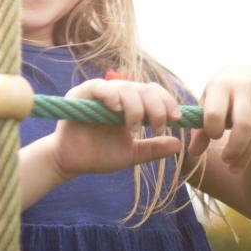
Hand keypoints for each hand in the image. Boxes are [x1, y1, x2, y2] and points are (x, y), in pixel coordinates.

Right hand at [51, 78, 182, 179]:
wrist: (72, 163)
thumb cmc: (99, 155)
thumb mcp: (132, 153)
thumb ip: (153, 148)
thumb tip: (178, 144)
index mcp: (129, 104)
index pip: (152, 91)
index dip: (167, 101)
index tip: (176, 119)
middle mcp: (115, 94)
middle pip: (142, 88)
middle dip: (155, 106)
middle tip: (157, 126)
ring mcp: (98, 93)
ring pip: (124, 87)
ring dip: (135, 106)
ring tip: (134, 127)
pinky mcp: (80, 95)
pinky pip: (98, 87)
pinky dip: (110, 95)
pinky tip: (116, 109)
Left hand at [188, 65, 250, 173]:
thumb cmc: (222, 93)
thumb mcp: (208, 102)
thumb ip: (200, 127)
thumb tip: (193, 152)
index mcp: (220, 85)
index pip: (216, 111)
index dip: (212, 129)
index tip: (212, 137)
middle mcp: (244, 88)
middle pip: (243, 124)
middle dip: (235, 147)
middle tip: (225, 160)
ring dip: (246, 154)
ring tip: (234, 167)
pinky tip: (247, 157)